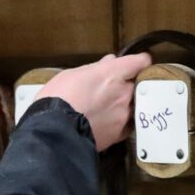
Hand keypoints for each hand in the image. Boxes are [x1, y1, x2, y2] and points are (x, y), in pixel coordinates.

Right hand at [36, 54, 151, 150]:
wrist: (53, 132)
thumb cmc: (57, 99)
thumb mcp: (71, 75)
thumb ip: (95, 69)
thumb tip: (108, 63)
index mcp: (112, 74)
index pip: (141, 62)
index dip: (139, 61)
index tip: (135, 63)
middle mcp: (124, 93)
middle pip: (136, 84)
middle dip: (126, 84)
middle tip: (111, 87)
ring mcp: (124, 114)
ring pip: (133, 103)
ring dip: (124, 103)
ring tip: (105, 107)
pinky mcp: (120, 133)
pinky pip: (128, 122)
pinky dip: (120, 120)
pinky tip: (107, 121)